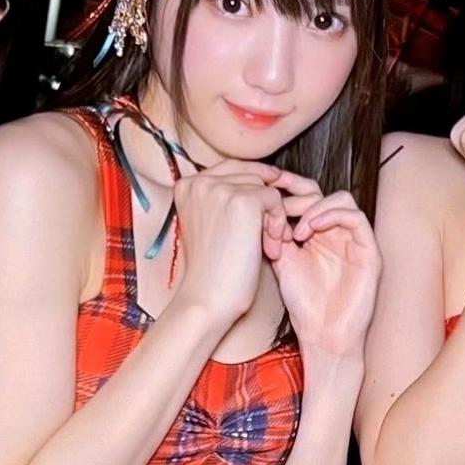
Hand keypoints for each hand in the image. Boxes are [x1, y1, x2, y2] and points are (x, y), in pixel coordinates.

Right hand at [170, 160, 281, 327]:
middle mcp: (199, 181)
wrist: (209, 297)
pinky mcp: (243, 201)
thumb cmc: (213, 270)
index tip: (270, 202)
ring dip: (273, 217)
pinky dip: (278, 223)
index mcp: (186, 185)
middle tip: (270, 237)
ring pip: (264, 187)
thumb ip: (223, 200)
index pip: (229, 167)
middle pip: (249, 174)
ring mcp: (220, 189)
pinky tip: (271, 247)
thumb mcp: (210, 225)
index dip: (254, 181)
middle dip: (264, 204)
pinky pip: (275, 199)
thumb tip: (262, 179)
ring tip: (269, 246)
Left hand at [268, 186, 380, 363]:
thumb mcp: (283, 261)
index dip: (287, 185)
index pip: (307, 195)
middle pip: (323, 192)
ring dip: (315, 207)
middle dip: (297, 192)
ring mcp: (356, 241)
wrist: (323, 337)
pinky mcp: (370, 252)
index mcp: (319, 234)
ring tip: (296, 230)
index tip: (265, 184)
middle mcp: (338, 234)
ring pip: (342, 200)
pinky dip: (332, 216)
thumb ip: (277, 233)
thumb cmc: (305, 305)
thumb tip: (263, 204)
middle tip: (277, 204)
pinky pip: (356, 219)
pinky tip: (310, 230)